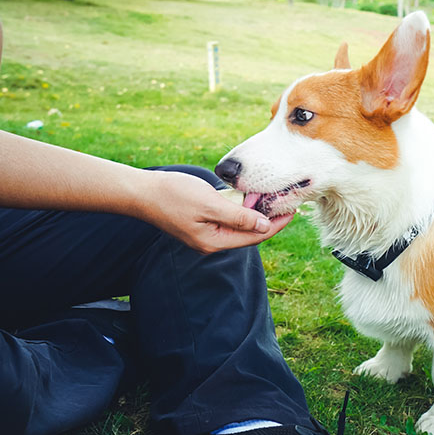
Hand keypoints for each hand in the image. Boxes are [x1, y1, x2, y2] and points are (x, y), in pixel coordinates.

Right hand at [136, 171, 293, 253]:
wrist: (140, 192)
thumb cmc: (172, 195)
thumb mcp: (210, 203)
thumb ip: (238, 216)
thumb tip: (265, 226)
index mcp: (214, 242)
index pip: (255, 237)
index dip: (276, 225)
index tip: (293, 210)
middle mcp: (211, 242)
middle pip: (249, 235)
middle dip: (270, 221)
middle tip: (289, 204)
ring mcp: (205, 234)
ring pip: (239, 228)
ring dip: (257, 216)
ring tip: (275, 201)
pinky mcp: (200, 224)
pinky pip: (228, 220)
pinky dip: (241, 211)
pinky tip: (250, 199)